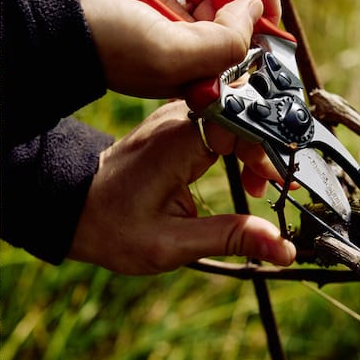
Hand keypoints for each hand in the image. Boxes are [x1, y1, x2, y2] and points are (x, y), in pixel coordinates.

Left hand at [68, 101, 295, 274]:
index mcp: (176, 143)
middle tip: (274, 187)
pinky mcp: (175, 126)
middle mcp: (176, 120)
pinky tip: (246, 175)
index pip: (239, 120)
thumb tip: (284, 248)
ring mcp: (174, 118)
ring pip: (235, 114)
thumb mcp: (171, 245)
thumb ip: (229, 239)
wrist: (75, 208)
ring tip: (258, 186)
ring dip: (255, 147)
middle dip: (267, 146)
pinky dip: (240, 144)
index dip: (266, 148)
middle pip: (242, 111)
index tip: (277, 183)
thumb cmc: (114, 228)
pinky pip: (221, 120)